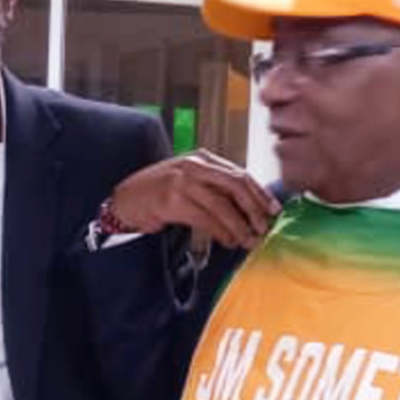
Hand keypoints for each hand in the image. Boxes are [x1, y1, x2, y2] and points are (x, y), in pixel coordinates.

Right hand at [108, 149, 280, 248]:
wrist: (126, 199)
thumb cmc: (160, 193)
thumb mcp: (191, 182)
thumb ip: (215, 188)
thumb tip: (249, 209)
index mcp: (203, 158)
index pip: (240, 174)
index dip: (260, 194)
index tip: (274, 210)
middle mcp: (195, 165)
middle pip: (236, 185)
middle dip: (254, 210)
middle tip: (263, 229)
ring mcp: (183, 181)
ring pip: (222, 205)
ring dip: (239, 226)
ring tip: (246, 241)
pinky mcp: (172, 200)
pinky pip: (206, 218)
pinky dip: (220, 232)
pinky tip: (227, 241)